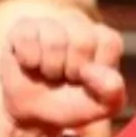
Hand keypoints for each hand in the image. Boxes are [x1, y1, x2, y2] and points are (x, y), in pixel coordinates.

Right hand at [0, 17, 126, 136]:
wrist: (35, 113)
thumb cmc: (72, 105)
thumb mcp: (101, 107)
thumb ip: (112, 92)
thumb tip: (93, 70)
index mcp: (103, 40)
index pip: (108, 41)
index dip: (97, 68)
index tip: (88, 80)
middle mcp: (78, 25)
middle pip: (82, 40)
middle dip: (73, 69)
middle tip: (66, 77)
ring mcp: (50, 24)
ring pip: (54, 39)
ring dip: (50, 67)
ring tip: (49, 73)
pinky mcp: (23, 27)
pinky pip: (27, 38)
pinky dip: (29, 60)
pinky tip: (30, 65)